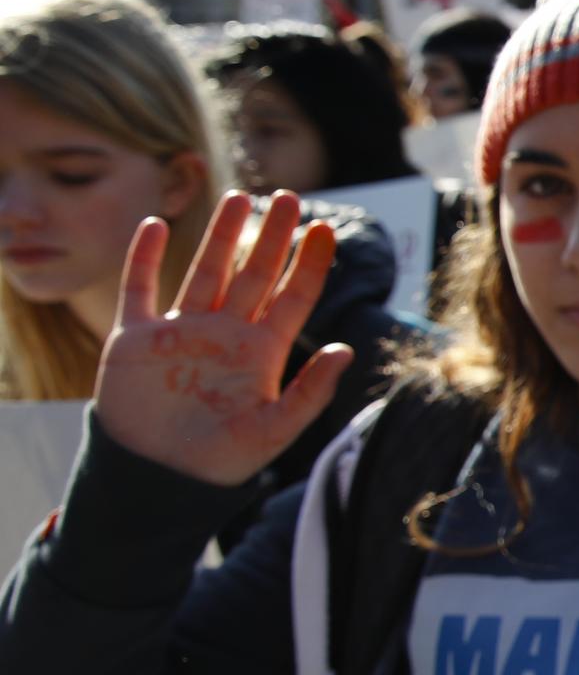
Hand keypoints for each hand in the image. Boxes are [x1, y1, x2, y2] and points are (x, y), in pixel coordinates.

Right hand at [95, 192, 353, 487]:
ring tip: (239, 197)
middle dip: (271, 237)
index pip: (293, 298)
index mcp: (261, 352)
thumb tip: (347, 350)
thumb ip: (311, 393)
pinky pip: (139, 289)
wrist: (158, 478)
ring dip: (220, 235)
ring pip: (205, 271)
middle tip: (287, 197)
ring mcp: (180, 332)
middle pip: (254, 273)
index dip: (310, 265)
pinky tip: (155, 225)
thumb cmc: (222, 461)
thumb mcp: (274, 430)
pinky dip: (143, 257)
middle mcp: (224, 334)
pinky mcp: (135, 339)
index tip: (325, 230)